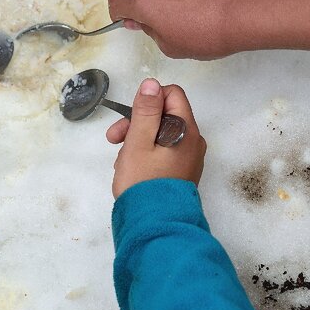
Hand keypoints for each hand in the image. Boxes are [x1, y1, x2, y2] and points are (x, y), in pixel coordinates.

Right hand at [108, 0, 309, 58]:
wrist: (244, 10)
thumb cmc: (207, 34)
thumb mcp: (172, 47)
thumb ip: (152, 33)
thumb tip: (146, 22)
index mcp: (144, 1)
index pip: (117, 2)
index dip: (119, 14)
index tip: (131, 23)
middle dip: (145, 4)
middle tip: (163, 23)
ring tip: (188, 15)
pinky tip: (204, 5)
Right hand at [108, 79, 205, 197]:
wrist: (155, 226)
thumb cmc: (144, 182)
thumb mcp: (138, 142)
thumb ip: (146, 111)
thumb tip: (152, 84)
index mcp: (186, 130)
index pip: (171, 94)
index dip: (148, 100)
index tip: (129, 118)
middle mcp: (193, 141)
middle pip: (165, 114)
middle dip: (138, 122)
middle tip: (115, 140)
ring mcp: (189, 157)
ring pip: (162, 133)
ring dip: (139, 139)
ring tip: (122, 159)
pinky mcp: (183, 171)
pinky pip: (164, 150)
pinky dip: (147, 152)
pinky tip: (133, 167)